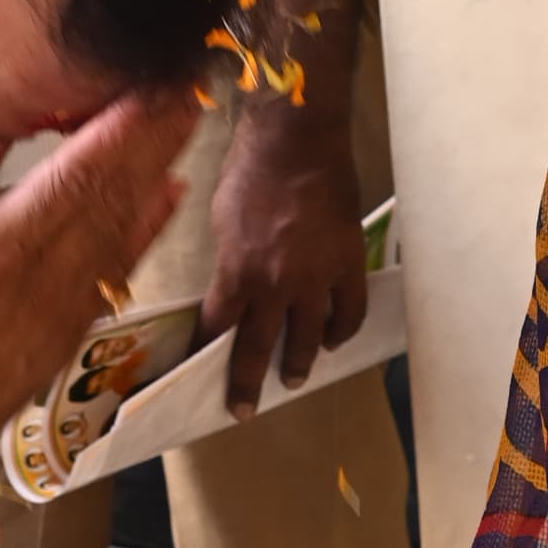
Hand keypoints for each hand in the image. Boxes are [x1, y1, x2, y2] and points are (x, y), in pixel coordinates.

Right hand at [0, 87, 199, 459]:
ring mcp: (57, 316)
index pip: (72, 180)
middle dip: (153, 140)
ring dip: (157, 175)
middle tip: (191, 86)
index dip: (119, 130)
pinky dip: (145, 233)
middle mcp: (39, 283)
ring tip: (187, 125)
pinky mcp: (60, 343)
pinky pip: (114, 276)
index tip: (152, 86)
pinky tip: (164, 201)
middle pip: (110, 199)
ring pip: (121, 234)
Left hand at [200, 95, 369, 415]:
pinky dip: (341, 331)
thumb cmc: (250, 168)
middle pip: (259, 348)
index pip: (216, 328)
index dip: (206, 355)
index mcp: (235, 271)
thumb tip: (234, 285)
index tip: (198, 375)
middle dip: (248, 384)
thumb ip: (230, 260)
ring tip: (294, 378)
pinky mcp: (347, 264)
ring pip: (308, 339)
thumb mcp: (221, 219)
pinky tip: (333, 338)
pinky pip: (348, 311)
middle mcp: (275, 284)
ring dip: (299, 364)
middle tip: (244, 408)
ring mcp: (315, 277)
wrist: (298, 139)